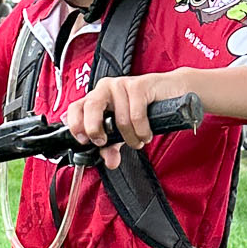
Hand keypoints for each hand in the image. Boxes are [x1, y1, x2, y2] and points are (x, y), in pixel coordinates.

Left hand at [63, 72, 180, 169]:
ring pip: (119, 119)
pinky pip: (136, 116)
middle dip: (95, 128)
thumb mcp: (122, 132)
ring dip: (131, 138)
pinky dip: (142, 131)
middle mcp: (105, 88)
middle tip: (105, 141)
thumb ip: (112, 147)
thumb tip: (110, 162)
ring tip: (138, 139)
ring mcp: (121, 84)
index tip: (83, 140)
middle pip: (91, 107)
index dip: (75, 124)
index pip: (75, 107)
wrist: (171, 92)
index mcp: (95, 99)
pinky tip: (146, 133)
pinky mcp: (139, 85)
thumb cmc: (143, 109)